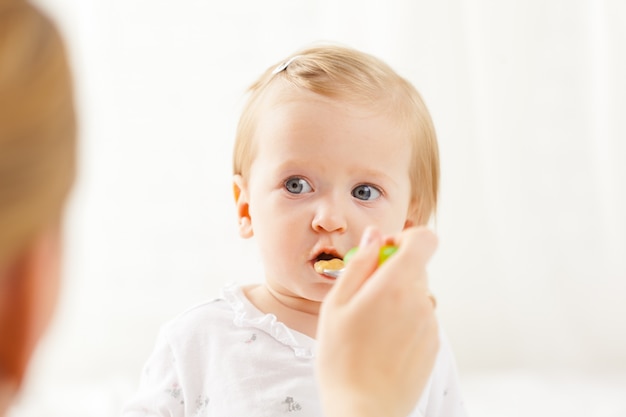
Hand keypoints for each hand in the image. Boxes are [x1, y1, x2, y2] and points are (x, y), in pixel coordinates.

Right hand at [316, 226, 438, 416]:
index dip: (404, 238)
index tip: (383, 252)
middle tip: (364, 296)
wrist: (364, 410)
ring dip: (398, 298)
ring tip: (370, 326)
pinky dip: (405, 321)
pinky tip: (382, 343)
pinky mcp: (433, 345)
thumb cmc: (342, 360)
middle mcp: (420, 301)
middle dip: (392, 272)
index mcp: (396, 285)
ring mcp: (430, 324)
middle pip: (416, 268)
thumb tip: (373, 237)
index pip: (424, 240)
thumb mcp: (336, 305)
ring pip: (417, 294)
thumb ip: (359, 264)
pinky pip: (421, 318)